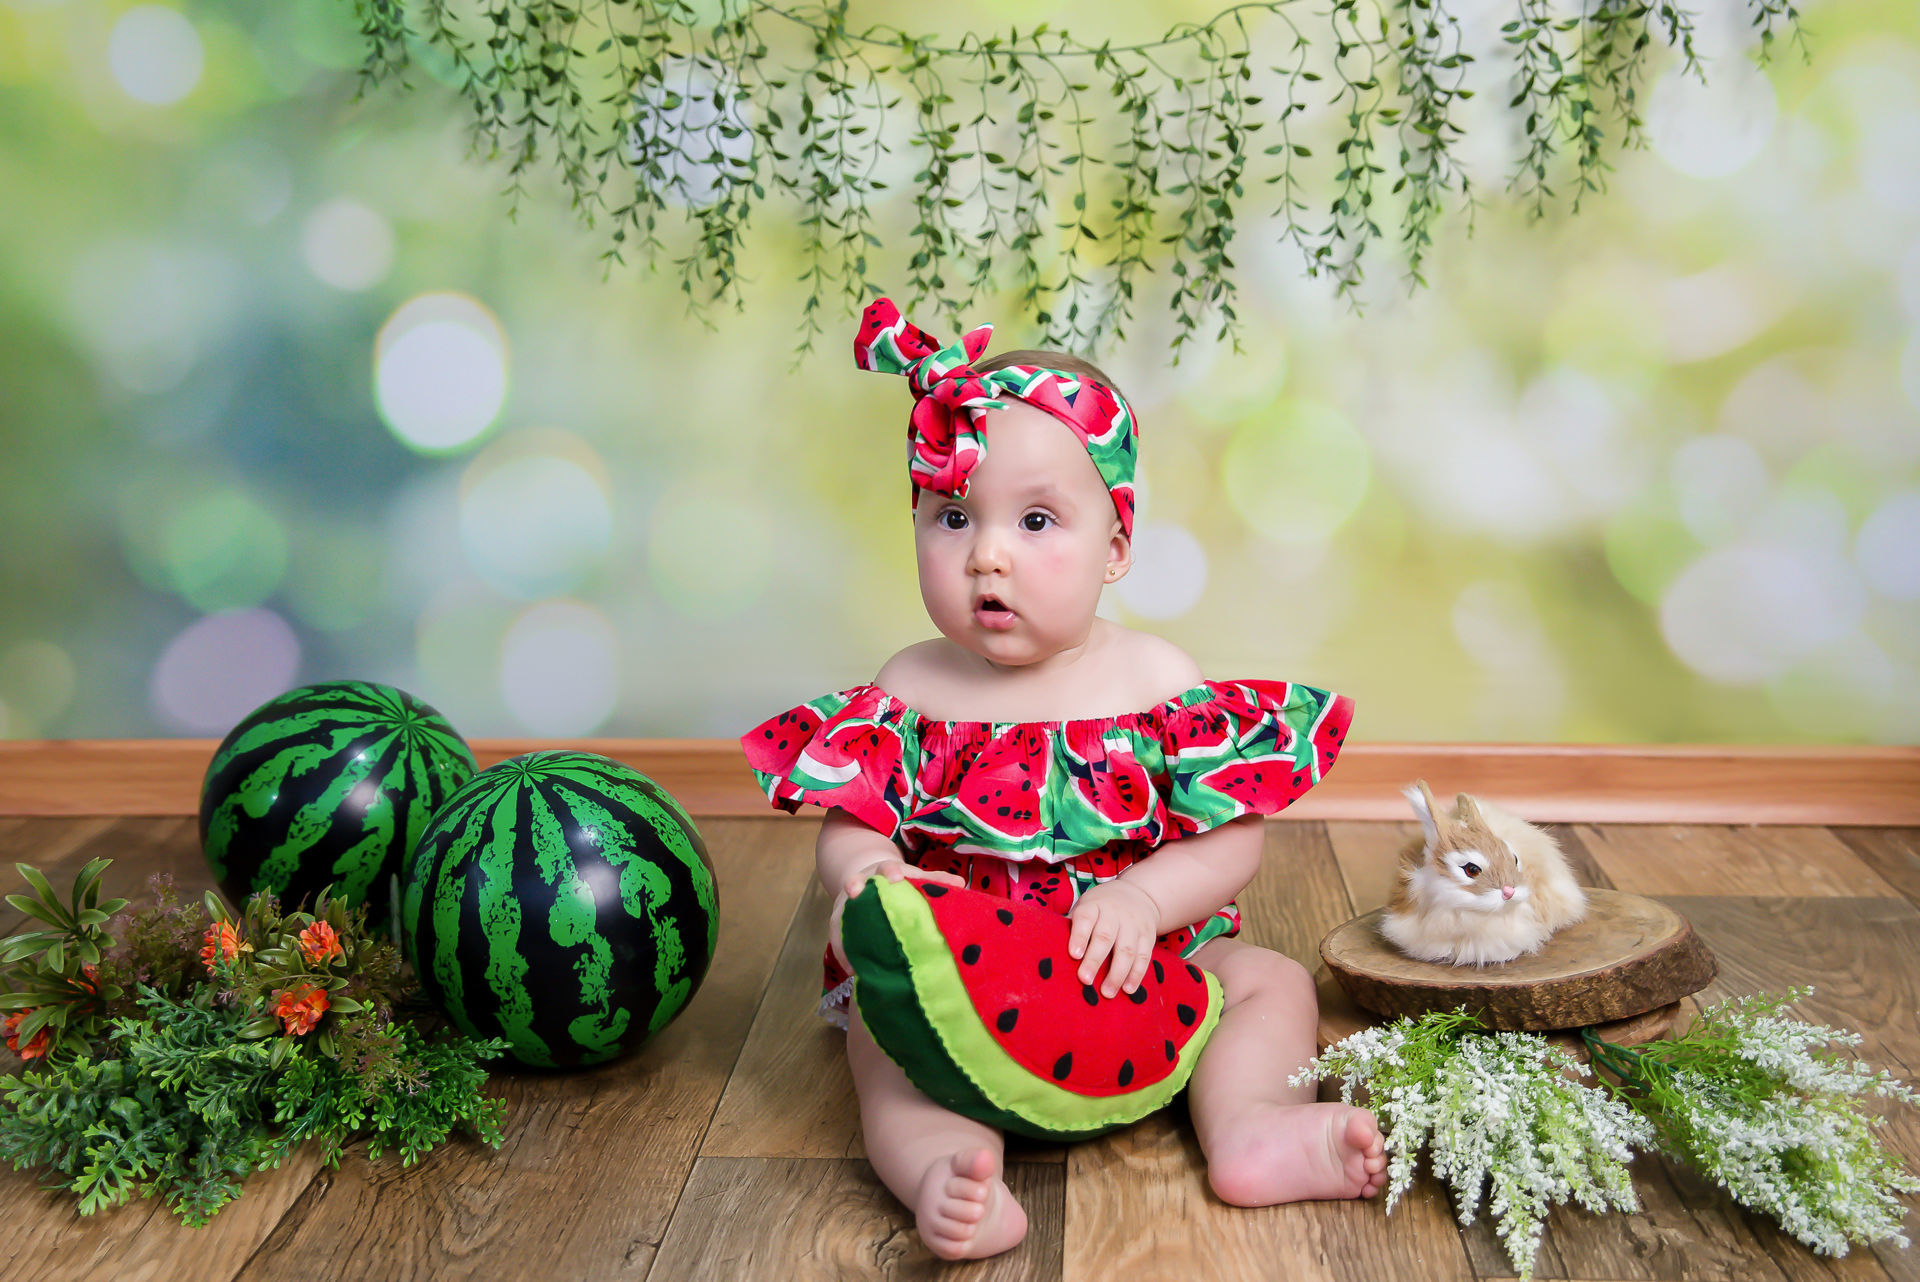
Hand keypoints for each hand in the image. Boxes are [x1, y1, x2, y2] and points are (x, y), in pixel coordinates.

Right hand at [828, 860, 966, 971]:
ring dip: (843, 932)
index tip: (897, 878)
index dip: (892, 872)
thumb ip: (935, 881)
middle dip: (855, 886)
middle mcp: (862, 883)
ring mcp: (847, 901)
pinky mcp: (839, 918)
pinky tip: (852, 971)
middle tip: (855, 893)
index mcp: (885, 871)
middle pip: (855, 882)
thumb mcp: (915, 877)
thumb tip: (960, 883)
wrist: (868, 876)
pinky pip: (837, 935)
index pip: (888, 868)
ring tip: (853, 958)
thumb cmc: (899, 881)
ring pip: (840, 913)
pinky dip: (843, 952)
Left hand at [1067, 879, 1160, 997]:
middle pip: (1105, 937)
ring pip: (1126, 949)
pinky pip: (1143, 956)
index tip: (1073, 955)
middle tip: (1085, 980)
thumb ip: (1072, 927)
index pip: (1084, 919)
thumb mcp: (1086, 907)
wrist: (1137, 895)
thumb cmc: (1100, 909)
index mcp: (1093, 906)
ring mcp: (1133, 924)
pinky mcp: (1148, 936)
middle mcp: (1114, 913)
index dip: (1079, 936)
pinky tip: (1128, 989)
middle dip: (1094, 960)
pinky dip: (1136, 974)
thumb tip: (1050, 952)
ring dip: (1117, 973)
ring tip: (1107, 992)